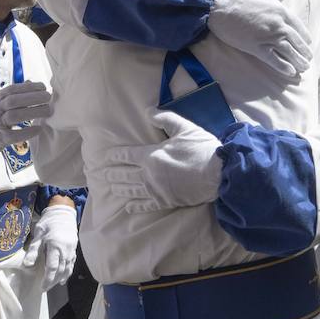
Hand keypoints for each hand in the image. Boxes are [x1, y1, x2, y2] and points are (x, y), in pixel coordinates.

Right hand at [0, 80, 51, 161]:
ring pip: (15, 115)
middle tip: (48, 97)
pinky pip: (14, 135)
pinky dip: (28, 132)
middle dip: (33, 97)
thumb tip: (30, 82)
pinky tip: (39, 129)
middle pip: (14, 100)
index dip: (29, 87)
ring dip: (34, 112)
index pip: (12, 89)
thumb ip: (11, 94)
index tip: (43, 86)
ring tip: (48, 111)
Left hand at [23, 203, 77, 290]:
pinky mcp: (74, 249)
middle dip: (53, 281)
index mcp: (55, 246)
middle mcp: (65, 250)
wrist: (63, 213)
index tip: (42, 287)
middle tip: (45, 288)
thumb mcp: (38, 234)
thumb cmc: (49, 223)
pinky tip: (63, 279)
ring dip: (60, 278)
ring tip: (52, 285)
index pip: (52, 267)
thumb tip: (27, 265)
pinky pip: (71, 264)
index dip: (47, 279)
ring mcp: (71, 250)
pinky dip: (67, 273)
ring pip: (67, 269)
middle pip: (60, 270)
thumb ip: (34, 250)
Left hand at [102, 111, 222, 213]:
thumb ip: (165, 119)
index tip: (105, 156)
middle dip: (113, 173)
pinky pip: (146, 205)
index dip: (115, 155)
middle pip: (125, 174)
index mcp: (151, 155)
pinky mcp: (166, 202)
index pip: (127, 155)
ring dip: (120, 189)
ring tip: (111, 188)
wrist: (218, 174)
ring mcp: (156, 190)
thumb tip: (148, 111)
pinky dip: (136, 206)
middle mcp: (149, 174)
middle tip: (102, 174)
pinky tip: (128, 207)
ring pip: (132, 190)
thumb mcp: (184, 128)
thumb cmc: (201, 149)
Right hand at [209, 0, 311, 78]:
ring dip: (298, 62)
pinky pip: (274, 60)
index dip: (304, 37)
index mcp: (281, 11)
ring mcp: (268, 37)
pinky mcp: (255, 47)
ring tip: (303, 69)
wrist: (219, 3)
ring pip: (289, 52)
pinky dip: (284, 67)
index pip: (299, 27)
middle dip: (304, 52)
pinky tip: (290, 72)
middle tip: (308, 60)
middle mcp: (278, 25)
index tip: (307, 44)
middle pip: (297, 42)